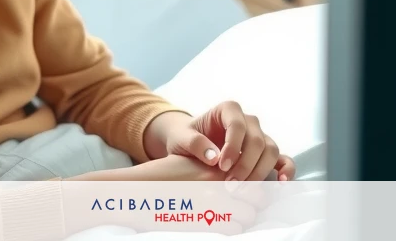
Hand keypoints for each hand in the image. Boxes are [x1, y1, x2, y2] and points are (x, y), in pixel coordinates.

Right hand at [63, 155, 260, 234]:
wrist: (138, 193)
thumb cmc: (162, 178)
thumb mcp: (191, 165)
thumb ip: (217, 171)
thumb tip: (241, 183)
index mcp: (217, 165)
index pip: (255, 176)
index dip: (254, 186)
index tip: (247, 192)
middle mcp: (221, 182)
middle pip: (257, 197)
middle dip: (252, 203)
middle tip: (240, 207)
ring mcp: (215, 203)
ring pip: (248, 216)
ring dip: (242, 218)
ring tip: (226, 217)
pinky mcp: (207, 223)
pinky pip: (234, 230)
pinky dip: (229, 229)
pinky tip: (216, 225)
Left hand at [145, 103, 296, 181]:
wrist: (190, 145)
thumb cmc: (185, 138)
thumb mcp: (181, 138)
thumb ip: (194, 143)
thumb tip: (214, 157)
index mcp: (228, 110)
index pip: (237, 125)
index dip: (232, 146)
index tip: (221, 166)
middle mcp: (248, 121)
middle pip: (257, 140)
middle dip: (245, 164)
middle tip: (230, 185)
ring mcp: (259, 136)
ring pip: (271, 150)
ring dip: (259, 171)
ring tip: (243, 189)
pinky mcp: (265, 153)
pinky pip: (283, 158)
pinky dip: (286, 169)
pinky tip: (282, 182)